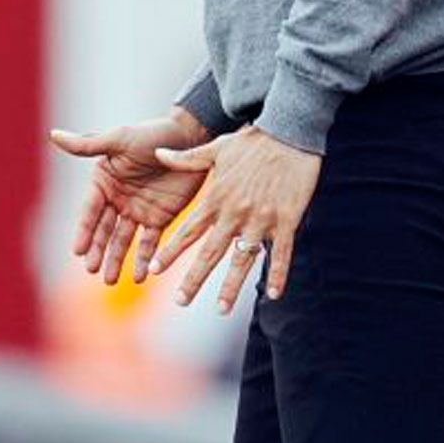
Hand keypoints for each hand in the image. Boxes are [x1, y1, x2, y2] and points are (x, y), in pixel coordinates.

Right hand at [49, 109, 211, 284]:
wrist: (190, 137)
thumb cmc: (151, 134)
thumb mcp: (118, 139)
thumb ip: (87, 145)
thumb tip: (52, 135)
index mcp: (103, 182)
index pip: (90, 211)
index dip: (84, 231)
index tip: (78, 251)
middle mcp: (118, 199)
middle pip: (104, 230)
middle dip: (98, 251)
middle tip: (92, 270)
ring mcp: (138, 210)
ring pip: (123, 240)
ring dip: (116, 260)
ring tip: (111, 280)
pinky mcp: (160, 217)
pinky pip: (150, 242)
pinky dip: (145, 259)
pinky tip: (141, 275)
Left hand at [149, 127, 321, 313]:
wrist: (289, 133)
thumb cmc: (252, 141)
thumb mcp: (216, 148)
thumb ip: (187, 158)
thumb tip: (158, 153)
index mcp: (216, 198)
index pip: (188, 230)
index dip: (171, 251)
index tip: (155, 269)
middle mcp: (234, 212)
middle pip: (210, 252)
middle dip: (195, 278)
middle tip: (182, 301)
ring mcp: (261, 218)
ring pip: (242, 259)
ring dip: (231, 286)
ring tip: (221, 309)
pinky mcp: (286, 219)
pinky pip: (281, 253)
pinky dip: (278, 274)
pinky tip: (274, 295)